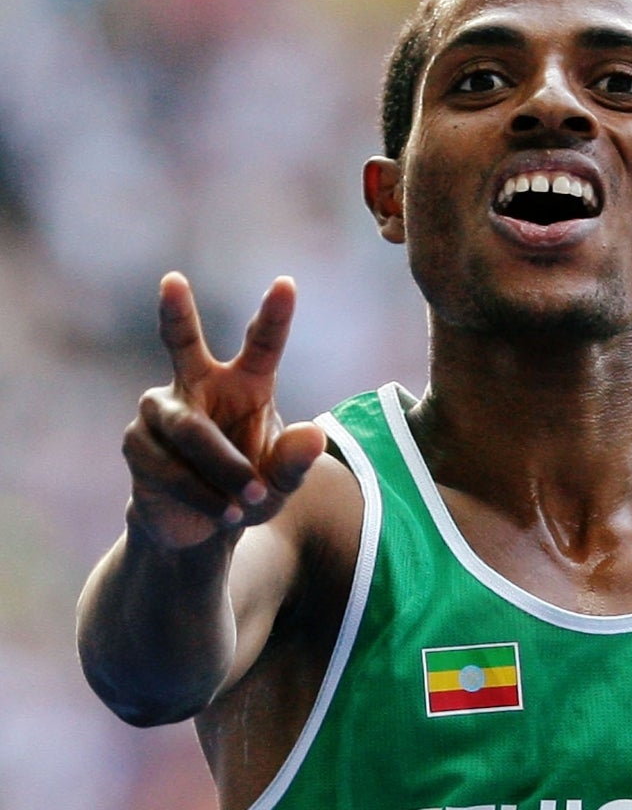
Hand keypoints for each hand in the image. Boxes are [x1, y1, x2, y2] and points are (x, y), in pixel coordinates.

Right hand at [123, 273, 326, 550]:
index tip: (286, 283)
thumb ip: (296, 463)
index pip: (261, 345)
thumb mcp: (281, 484)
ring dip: (226, 472)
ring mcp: (161, 411)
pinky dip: (205, 495)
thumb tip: (314, 436)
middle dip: (176, 313)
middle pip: (181, 343)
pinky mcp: (138, 443)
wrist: (203, 529)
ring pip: (193, 433)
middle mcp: (197, 385)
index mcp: (244, 384)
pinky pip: (172, 468)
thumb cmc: (248, 492)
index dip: (274, 315)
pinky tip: (224, 513)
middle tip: (172, 280)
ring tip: (250, 502)